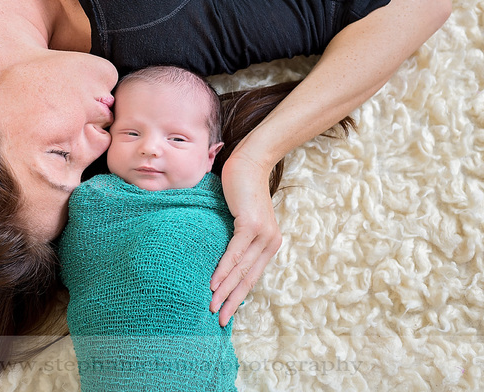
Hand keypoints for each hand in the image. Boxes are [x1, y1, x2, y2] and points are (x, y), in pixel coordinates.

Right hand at [210, 154, 281, 326]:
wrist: (250, 162)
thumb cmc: (242, 189)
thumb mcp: (241, 219)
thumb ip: (237, 238)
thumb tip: (221, 257)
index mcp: (269, 244)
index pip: (252, 277)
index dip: (239, 297)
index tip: (226, 314)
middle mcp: (270, 242)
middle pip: (248, 279)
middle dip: (233, 302)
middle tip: (219, 321)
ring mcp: (262, 234)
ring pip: (241, 270)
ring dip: (225, 291)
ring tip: (212, 307)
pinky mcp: (251, 224)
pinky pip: (235, 253)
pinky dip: (224, 270)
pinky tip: (214, 284)